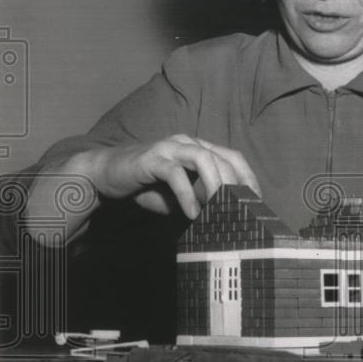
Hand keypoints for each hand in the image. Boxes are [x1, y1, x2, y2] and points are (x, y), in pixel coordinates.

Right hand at [74, 134, 260, 218]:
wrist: (105, 175)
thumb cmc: (146, 186)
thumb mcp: (179, 197)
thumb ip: (200, 200)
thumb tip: (224, 218)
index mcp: (198, 148)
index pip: (233, 157)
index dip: (248, 177)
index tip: (257, 202)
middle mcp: (187, 142)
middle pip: (223, 158)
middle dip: (236, 184)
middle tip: (241, 210)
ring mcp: (170, 147)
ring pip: (203, 158)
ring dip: (216, 184)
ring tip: (220, 208)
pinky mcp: (152, 158)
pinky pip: (175, 173)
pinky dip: (187, 194)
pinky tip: (192, 213)